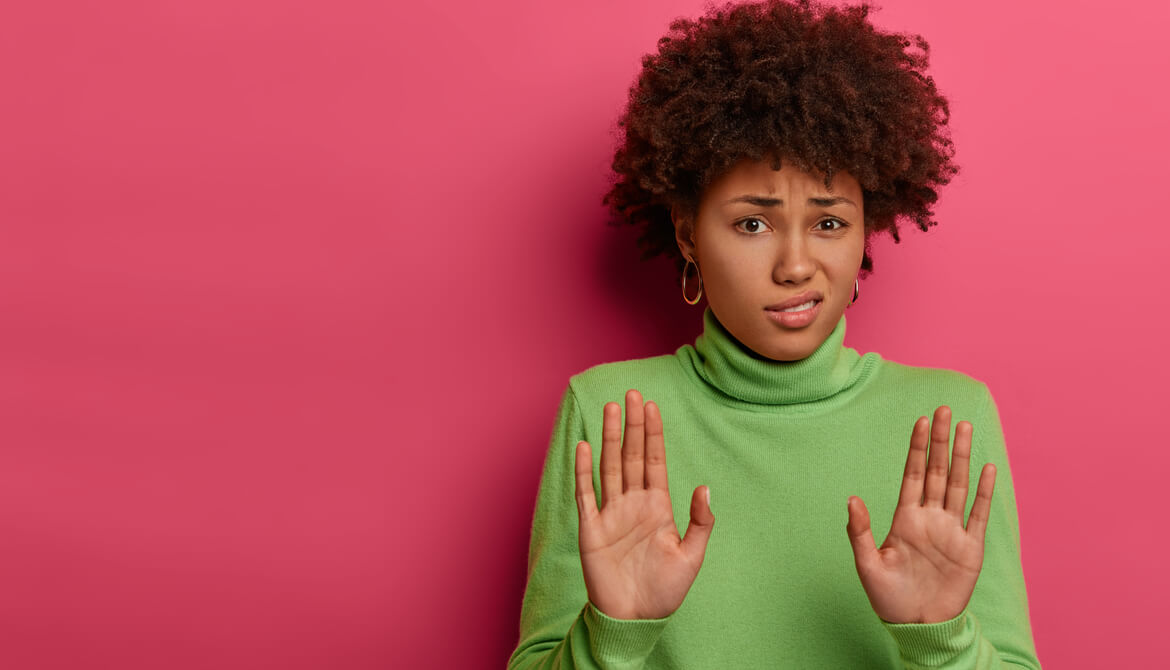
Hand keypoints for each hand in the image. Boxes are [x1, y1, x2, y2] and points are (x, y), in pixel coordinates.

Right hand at [575, 389, 714, 619]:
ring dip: (610, 438)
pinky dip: (584, 470)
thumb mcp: (692, 556)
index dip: (653, 434)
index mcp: (657, 507)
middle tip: (632, 394)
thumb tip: (704, 486)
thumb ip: (700, 521)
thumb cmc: (665, 590)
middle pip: (631, 456)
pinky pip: (586, 493)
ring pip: (610, 467)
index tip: (652, 407)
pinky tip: (585, 446)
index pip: (654, 461)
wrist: (635, 618)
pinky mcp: (591, 529)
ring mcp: (610, 514)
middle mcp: (632, 504)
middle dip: (632, 425)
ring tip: (611, 408)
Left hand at [846, 405, 996, 623]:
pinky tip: (986, 468)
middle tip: (945, 409)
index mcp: (905, 518)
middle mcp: (930, 518)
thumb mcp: (868, 565)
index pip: (912, 474)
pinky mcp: (970, 548)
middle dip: (941, 441)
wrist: (918, 625)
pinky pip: (978, 514)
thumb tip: (851, 498)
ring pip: (958, 485)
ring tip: (966, 427)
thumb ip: (861, 531)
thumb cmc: (889, 597)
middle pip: (936, 471)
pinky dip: (983, 492)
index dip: (917, 447)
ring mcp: (952, 531)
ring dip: (962, 456)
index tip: (921, 421)